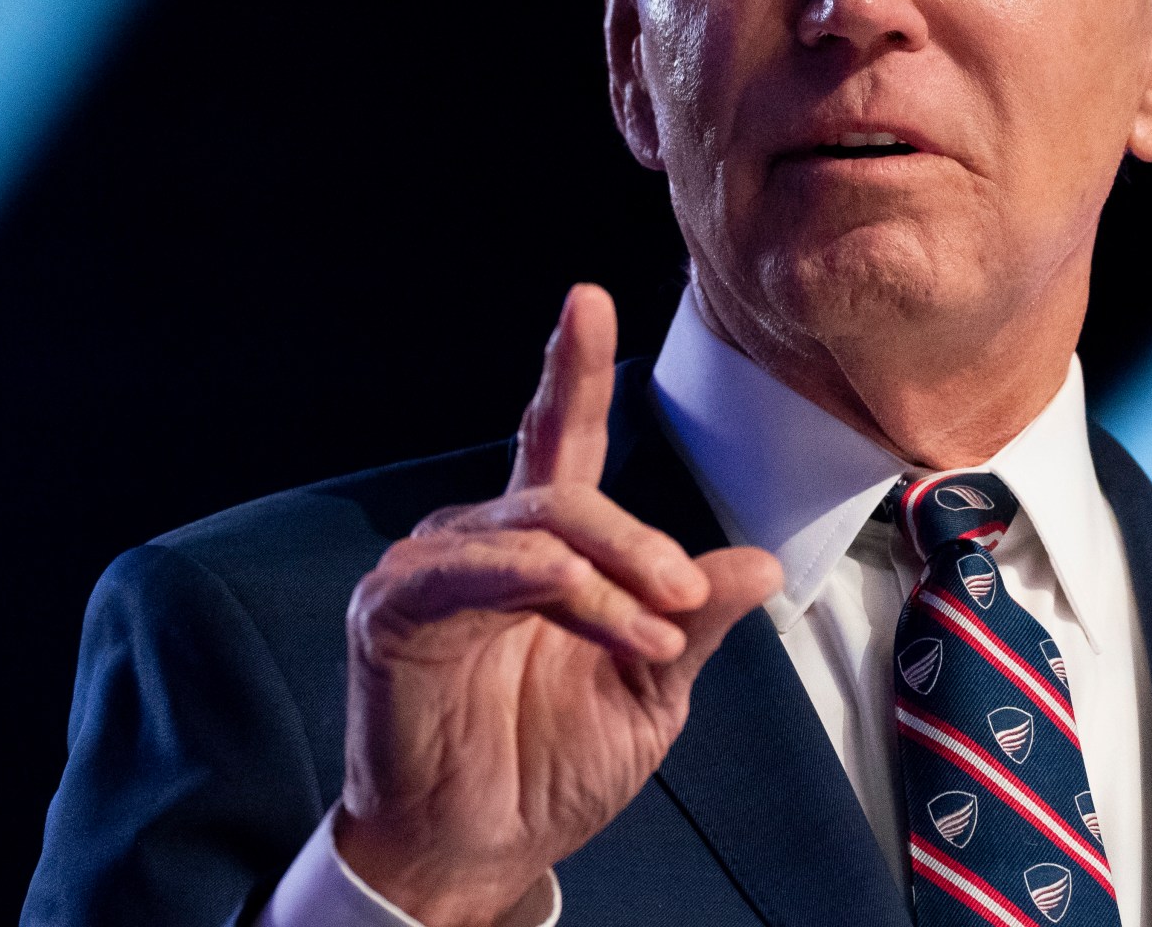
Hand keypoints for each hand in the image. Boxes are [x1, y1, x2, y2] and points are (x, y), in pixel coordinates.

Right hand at [331, 284, 781, 926]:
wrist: (480, 851)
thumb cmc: (548, 769)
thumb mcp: (650, 694)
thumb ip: (694, 624)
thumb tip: (758, 563)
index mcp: (542, 551)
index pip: (560, 441)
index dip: (572, 370)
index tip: (586, 300)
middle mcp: (481, 543)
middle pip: (565, 491)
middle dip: (640, 541)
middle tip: (686, 600)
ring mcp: (431, 572)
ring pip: (532, 528)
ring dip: (605, 577)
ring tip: (651, 636)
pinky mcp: (392, 610)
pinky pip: (465, 569)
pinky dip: (532, 579)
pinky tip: (568, 595)